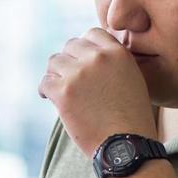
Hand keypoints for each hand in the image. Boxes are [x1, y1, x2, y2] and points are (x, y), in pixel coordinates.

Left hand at [39, 28, 157, 156]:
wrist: (126, 145)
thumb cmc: (131, 117)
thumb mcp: (132, 79)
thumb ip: (114, 61)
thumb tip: (89, 51)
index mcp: (118, 53)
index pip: (92, 33)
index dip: (85, 48)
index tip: (82, 62)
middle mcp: (98, 58)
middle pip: (70, 45)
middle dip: (69, 61)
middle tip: (69, 79)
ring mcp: (79, 74)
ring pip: (54, 62)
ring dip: (56, 75)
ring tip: (62, 90)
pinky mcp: (63, 92)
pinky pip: (44, 82)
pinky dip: (45, 91)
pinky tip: (50, 99)